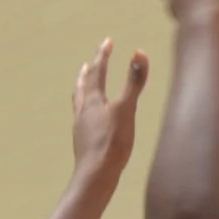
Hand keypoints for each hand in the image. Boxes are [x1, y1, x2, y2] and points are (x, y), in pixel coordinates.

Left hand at [71, 39, 148, 180]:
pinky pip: (81, 119)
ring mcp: (81, 127)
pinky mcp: (83, 143)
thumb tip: (139, 53)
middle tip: (91, 62)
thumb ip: (133, 82)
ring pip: (79, 102)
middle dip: (90, 70)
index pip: (97, 71)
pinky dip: (84, 111)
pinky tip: (87, 120)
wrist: (95, 176)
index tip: (108, 42)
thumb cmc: (112, 144)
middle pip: (84, 85)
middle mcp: (83, 111)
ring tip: (82, 85)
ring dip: (82, 89)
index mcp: (93, 100)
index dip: (103, 55)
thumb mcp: (126, 110)